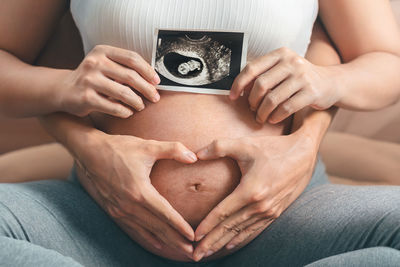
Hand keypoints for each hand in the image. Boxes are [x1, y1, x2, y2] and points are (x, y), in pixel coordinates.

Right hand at [56, 45, 160, 117]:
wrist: (62, 90)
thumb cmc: (92, 78)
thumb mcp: (105, 65)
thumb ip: (124, 68)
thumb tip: (153, 80)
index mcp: (102, 51)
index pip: (132, 58)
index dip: (148, 70)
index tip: (157, 81)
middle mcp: (94, 63)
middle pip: (130, 76)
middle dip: (147, 89)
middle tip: (155, 97)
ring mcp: (89, 80)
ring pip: (124, 93)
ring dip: (137, 102)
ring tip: (141, 106)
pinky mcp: (85, 98)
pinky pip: (114, 107)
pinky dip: (125, 111)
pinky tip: (128, 112)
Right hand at [74, 133, 197, 258]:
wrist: (88, 151)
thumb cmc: (119, 148)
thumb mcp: (147, 146)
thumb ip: (173, 150)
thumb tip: (194, 157)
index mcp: (140, 191)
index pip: (165, 213)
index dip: (180, 226)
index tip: (193, 236)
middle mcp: (129, 205)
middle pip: (157, 227)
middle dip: (176, 240)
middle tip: (192, 252)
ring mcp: (119, 209)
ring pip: (146, 230)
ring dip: (164, 241)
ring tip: (179, 250)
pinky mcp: (113, 210)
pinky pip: (133, 228)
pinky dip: (147, 237)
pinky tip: (157, 243)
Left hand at [192, 133, 317, 260]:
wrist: (303, 154)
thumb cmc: (273, 148)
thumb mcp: (245, 144)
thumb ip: (218, 147)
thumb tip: (195, 154)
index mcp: (250, 191)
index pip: (223, 213)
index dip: (207, 226)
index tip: (194, 237)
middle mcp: (260, 206)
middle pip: (230, 227)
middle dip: (211, 242)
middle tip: (196, 255)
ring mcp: (269, 211)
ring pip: (241, 231)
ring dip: (223, 243)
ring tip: (208, 253)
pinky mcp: (276, 212)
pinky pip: (254, 229)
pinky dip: (241, 238)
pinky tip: (230, 245)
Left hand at [230, 47, 339, 123]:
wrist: (332, 83)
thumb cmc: (300, 78)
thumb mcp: (284, 68)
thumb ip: (264, 73)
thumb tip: (238, 88)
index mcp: (281, 54)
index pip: (252, 68)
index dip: (238, 84)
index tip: (232, 97)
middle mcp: (292, 62)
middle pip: (261, 85)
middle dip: (252, 101)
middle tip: (251, 110)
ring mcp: (303, 77)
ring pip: (272, 99)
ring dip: (262, 112)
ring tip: (261, 118)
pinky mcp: (311, 92)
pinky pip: (286, 108)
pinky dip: (276, 117)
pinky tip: (273, 120)